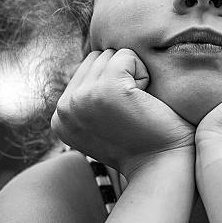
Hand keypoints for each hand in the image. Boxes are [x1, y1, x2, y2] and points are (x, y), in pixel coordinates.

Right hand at [51, 48, 195, 179]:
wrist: (162, 167)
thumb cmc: (143, 144)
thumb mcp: (103, 123)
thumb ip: (89, 97)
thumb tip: (95, 57)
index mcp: (59, 118)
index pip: (86, 69)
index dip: (113, 85)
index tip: (121, 117)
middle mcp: (64, 108)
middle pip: (97, 58)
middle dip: (122, 77)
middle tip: (132, 111)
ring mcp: (83, 98)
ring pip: (112, 55)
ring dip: (133, 76)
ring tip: (137, 108)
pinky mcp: (107, 89)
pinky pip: (127, 56)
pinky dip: (144, 74)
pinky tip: (145, 102)